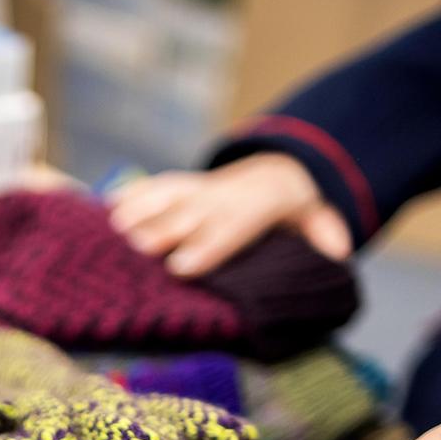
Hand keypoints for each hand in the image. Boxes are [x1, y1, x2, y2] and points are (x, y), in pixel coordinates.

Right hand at [109, 153, 352, 276]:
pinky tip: (101, 213)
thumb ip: (325, 232)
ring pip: (163, 197)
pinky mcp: (178, 185)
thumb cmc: (290, 210)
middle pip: (186, 216)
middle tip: (134, 254)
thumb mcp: (316, 216)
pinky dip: (127, 198)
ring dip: (135, 214)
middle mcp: (220, 196)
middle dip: (160, 233)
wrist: (276, 170)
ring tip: (107, 234)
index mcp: (253, 207)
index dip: (204, 248)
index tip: (180, 269)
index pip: (228, 229)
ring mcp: (196, 187)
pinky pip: (150, 188)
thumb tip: (338, 252)